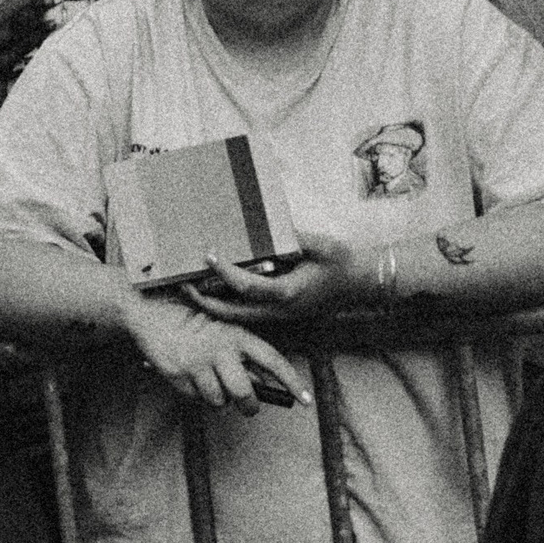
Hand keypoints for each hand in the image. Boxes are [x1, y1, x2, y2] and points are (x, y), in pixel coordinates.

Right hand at [120, 292, 309, 415]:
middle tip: (247, 406)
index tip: (306, 402)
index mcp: (236, 334)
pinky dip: (195, 393)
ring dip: (216, 397)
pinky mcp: (178, 374)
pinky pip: (196, 399)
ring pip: (219, 401)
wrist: (148, 312)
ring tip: (206, 378)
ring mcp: (197, 362)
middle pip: (245, 394)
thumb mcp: (221, 331)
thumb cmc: (191, 323)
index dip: (292, 383)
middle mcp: (219, 348)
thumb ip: (243, 356)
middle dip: (248, 406)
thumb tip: (264, 385)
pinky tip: (188, 375)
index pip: (272, 361)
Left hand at [182, 229, 366, 324]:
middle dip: (205, 300)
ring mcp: (279, 316)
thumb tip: (276, 224)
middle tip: (182, 282)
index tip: (208, 254)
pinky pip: (246, 315)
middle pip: (233, 313)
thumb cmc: (342, 262)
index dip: (225, 272)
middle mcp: (280, 310)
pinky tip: (211, 291)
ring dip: (212, 306)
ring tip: (189, 287)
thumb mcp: (323, 245)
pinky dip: (226, 306)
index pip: (248, 287)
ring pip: (237, 318)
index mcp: (289, 293)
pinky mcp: (279, 314)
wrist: (361, 283)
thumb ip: (299, 237)